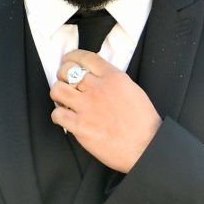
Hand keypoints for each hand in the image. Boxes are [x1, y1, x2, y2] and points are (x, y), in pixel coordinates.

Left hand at [50, 50, 161, 171]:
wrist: (145, 146)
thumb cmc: (143, 124)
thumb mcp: (133, 90)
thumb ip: (113, 81)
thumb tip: (98, 78)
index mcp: (113, 78)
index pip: (85, 58)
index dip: (72, 57)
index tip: (68, 60)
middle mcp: (98, 89)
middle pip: (67, 71)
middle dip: (62, 75)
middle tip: (64, 81)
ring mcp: (87, 107)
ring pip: (57, 90)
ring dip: (58, 94)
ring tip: (64, 100)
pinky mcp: (79, 126)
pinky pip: (57, 114)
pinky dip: (58, 116)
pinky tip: (66, 118)